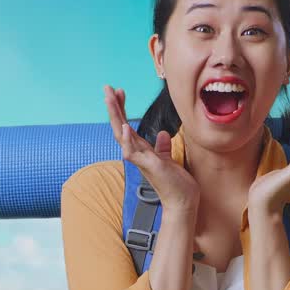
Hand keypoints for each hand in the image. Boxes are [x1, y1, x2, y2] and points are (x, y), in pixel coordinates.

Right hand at [105, 85, 200, 213]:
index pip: (127, 125)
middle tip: (107, 88)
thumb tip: (161, 134)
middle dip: (114, 107)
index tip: (120, 92)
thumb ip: (162, 147)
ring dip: (116, 116)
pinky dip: (127, 139)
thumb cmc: (176, 183)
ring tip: (109, 98)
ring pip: (122, 135)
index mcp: (142, 150)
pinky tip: (125, 126)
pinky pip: (132, 152)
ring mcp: (141, 160)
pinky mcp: (148, 166)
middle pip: (120, 126)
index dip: (123, 109)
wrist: (183, 201)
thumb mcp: (169, 159)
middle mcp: (137, 154)